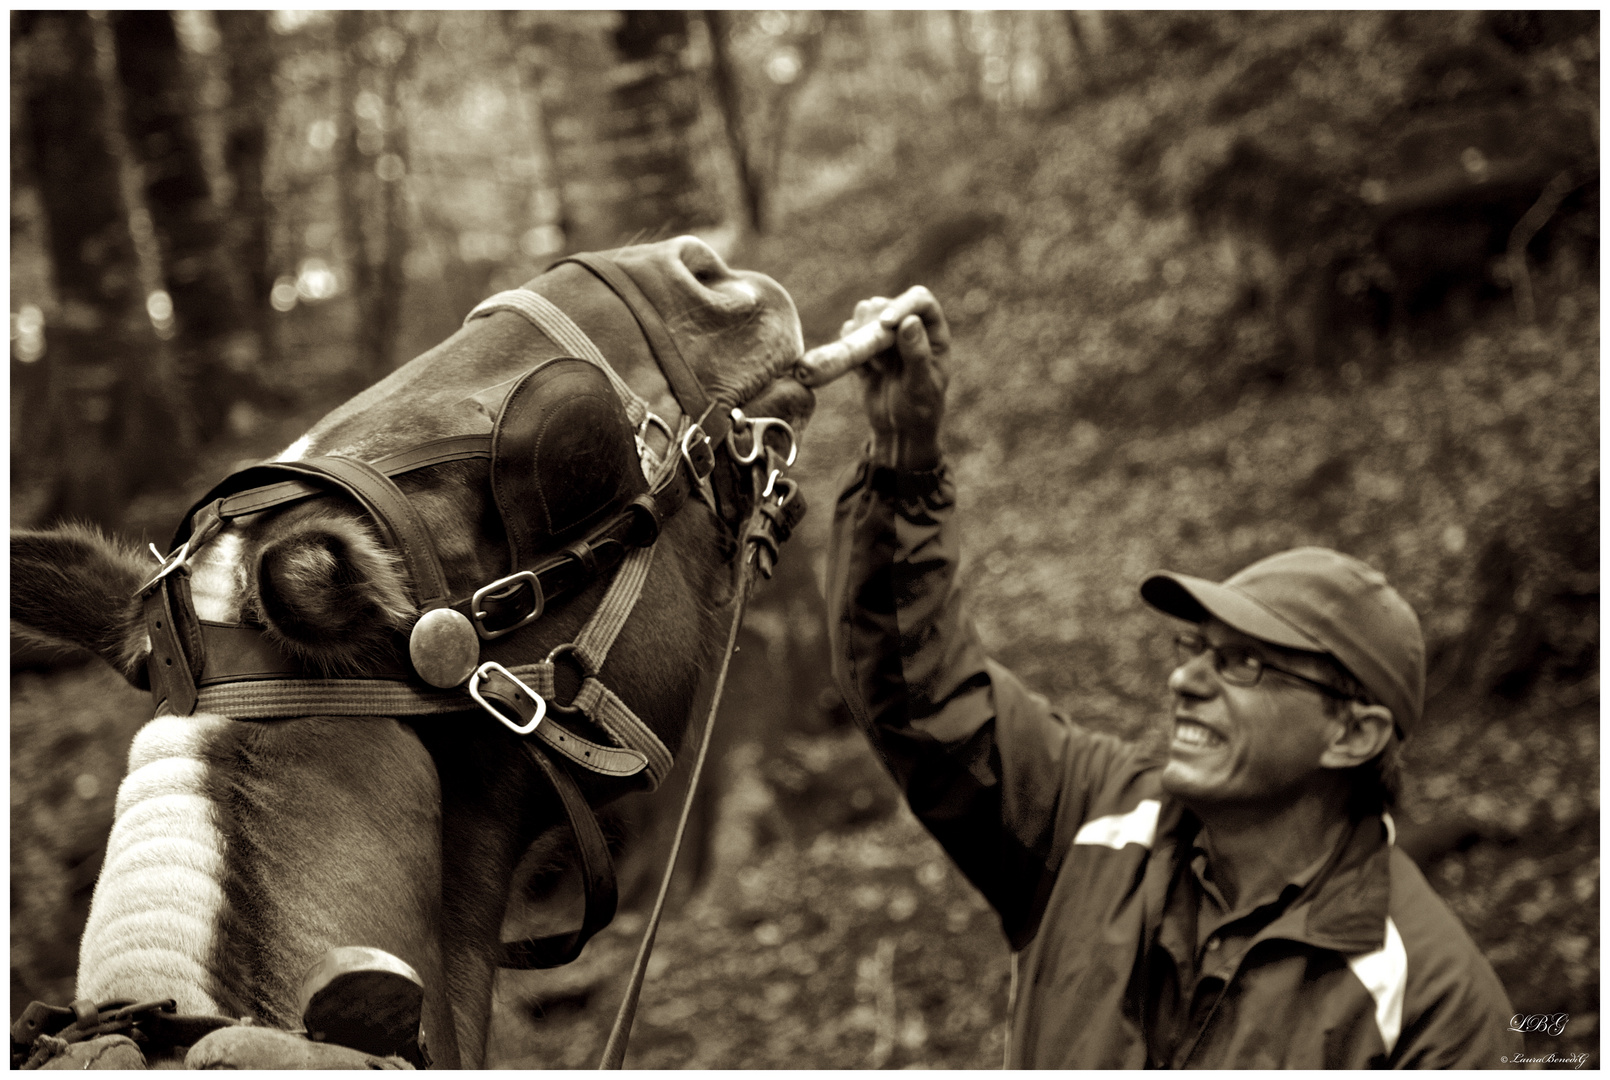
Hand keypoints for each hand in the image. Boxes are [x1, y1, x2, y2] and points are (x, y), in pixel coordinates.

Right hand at [843, 287, 950, 471]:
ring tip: (877, 369)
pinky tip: (865, 373)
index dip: (901, 305)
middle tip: (881, 363)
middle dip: (875, 326)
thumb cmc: (919, 408)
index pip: (919, 300)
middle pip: (884, 303)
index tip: (885, 322)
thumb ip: (917, 354)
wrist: (897, 428)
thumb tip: (910, 321)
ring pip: (864, 312)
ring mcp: (884, 332)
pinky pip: (848, 332)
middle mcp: (909, 324)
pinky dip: (851, 350)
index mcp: (933, 330)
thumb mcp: (921, 385)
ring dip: (863, 337)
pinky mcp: (864, 343)